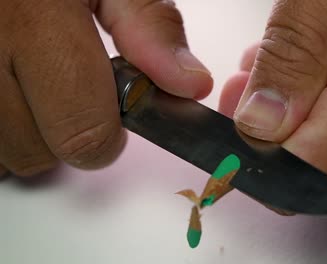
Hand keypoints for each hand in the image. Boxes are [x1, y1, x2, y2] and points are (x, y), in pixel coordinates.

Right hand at [0, 0, 211, 176]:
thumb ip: (149, 27)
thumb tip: (188, 84)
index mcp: (34, 19)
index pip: (80, 130)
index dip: (106, 138)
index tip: (111, 124)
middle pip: (36, 151)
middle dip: (66, 135)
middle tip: (69, 93)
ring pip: (2, 151)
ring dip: (28, 132)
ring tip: (36, 82)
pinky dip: (2, 124)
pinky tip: (13, 86)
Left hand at [219, 0, 326, 181]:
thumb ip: (291, 60)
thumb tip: (258, 127)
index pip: (303, 175)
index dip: (257, 157)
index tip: (233, 126)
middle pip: (316, 164)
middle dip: (272, 126)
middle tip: (251, 77)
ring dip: (298, 114)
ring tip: (286, 59)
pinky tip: (318, 67)